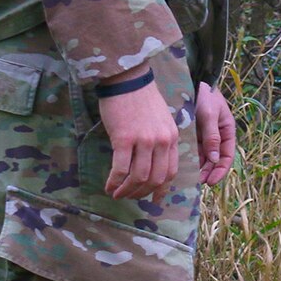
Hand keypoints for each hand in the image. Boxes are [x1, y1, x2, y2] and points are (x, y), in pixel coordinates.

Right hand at [100, 67, 178, 199]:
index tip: (152, 200)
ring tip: (116, 193)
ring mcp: (144, 140)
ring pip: (139, 177)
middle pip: (156, 178)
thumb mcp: (161, 121)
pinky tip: (108, 186)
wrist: (127, 80)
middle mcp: (162, 141)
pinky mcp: (124, 139)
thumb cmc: (141, 100)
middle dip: (141, 193)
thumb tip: (153, 164)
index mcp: (172, 137)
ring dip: (126, 190)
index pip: (171, 171)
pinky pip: (120, 169)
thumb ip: (160, 141)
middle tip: (128, 197)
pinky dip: (114, 182)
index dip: (161, 189)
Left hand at [195, 81, 237, 186]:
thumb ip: (212, 137)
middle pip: (214, 160)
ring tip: (187, 179)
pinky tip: (181, 166)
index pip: (227, 156)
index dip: (221, 171)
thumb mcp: (210, 115)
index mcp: (227, 132)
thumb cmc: (205, 96)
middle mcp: (217, 136)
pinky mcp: (192, 135)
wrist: (192, 81)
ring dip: (197, 168)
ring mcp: (204, 136)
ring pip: (203, 158)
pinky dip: (188, 159)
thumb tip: (214, 160)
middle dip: (208, 173)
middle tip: (196, 184)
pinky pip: (191, 151)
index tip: (211, 182)